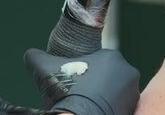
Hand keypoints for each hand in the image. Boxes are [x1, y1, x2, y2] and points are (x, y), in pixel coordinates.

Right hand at [24, 48, 139, 114]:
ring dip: (102, 96)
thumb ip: (37, 56)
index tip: (73, 81)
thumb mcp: (45, 69)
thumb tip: (30, 54)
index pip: (97, 60)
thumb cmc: (65, 93)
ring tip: (86, 105)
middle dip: (94, 84)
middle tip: (79, 94)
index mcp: (112, 57)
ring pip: (114, 92)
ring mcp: (133, 94)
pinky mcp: (132, 111)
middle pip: (108, 76)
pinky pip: (119, 106)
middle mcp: (129, 73)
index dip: (82, 70)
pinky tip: (94, 112)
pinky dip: (108, 109)